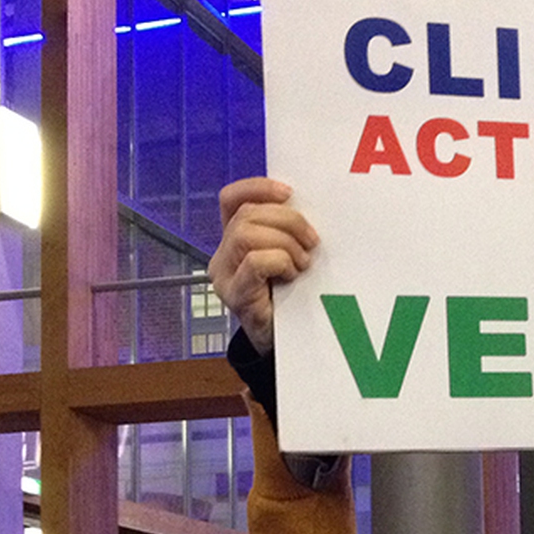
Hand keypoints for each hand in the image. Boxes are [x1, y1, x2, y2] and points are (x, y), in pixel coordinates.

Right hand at [207, 178, 318, 354]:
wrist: (283, 346)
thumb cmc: (289, 298)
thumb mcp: (288, 257)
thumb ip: (286, 233)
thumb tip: (308, 207)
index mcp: (234, 239)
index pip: (231, 199)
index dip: (258, 188)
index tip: (289, 193)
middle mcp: (222, 255)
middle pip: (246, 215)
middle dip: (287, 221)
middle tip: (312, 242)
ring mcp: (225, 277)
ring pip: (246, 234)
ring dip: (284, 243)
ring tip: (302, 263)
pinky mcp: (235, 296)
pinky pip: (254, 262)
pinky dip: (279, 261)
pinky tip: (292, 275)